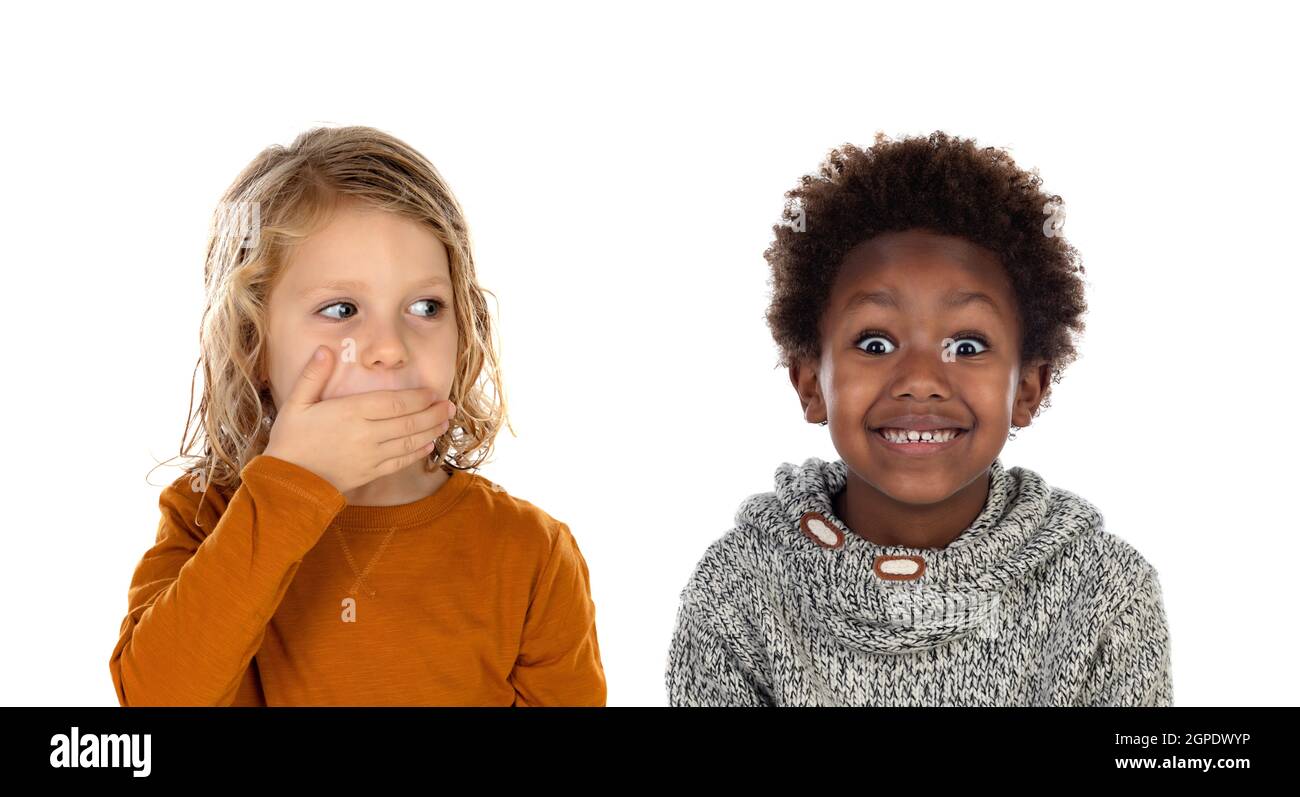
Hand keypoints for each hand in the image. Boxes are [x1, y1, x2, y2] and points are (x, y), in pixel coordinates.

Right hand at [262, 345, 456, 494]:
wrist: (288, 482)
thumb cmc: (290, 439)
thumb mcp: (296, 403)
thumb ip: (313, 375)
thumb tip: (325, 349)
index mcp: (351, 413)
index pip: (394, 402)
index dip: (418, 398)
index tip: (433, 393)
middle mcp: (366, 434)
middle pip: (409, 421)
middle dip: (433, 413)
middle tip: (449, 406)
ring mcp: (371, 456)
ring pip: (409, 441)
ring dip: (431, 431)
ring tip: (445, 422)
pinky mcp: (370, 473)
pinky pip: (401, 462)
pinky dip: (417, 452)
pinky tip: (428, 445)